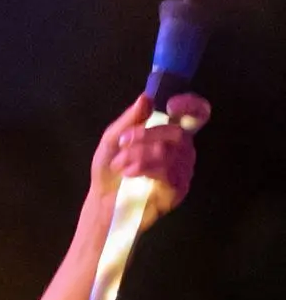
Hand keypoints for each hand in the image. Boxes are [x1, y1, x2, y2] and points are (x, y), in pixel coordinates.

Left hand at [89, 91, 207, 221]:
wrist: (103, 201)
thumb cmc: (111, 169)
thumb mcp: (113, 139)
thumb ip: (129, 119)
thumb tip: (146, 98)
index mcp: (170, 132)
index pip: (196, 115)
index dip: (190, 106)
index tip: (171, 105)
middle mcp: (182, 149)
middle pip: (177, 133)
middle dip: (146, 134)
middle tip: (123, 142)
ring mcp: (182, 170)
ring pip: (169, 152)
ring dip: (138, 155)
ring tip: (120, 164)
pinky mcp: (178, 190)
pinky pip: (168, 172)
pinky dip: (144, 168)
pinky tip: (129, 173)